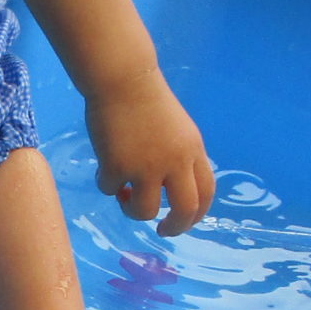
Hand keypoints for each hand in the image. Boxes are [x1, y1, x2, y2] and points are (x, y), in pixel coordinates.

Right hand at [85, 73, 215, 235]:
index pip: (206, 193)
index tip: (181, 221)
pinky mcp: (118, 167)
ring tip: (124, 195)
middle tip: (161, 229)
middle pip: (184, 210)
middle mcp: (175, 162)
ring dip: (132, 210)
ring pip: (144, 211)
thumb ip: (180, 159)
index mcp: (193, 151)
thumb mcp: (178, 131)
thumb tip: (172, 192)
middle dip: (174, 227)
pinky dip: (106, 184)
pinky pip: (111, 191)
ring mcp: (146, 166)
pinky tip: (104, 165)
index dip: (196, 215)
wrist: (122, 80)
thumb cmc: (146, 102)